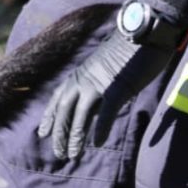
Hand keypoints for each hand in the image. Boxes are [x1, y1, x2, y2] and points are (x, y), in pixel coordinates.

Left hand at [37, 30, 171, 159]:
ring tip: (72, 154)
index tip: (42, 134)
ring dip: (74, 137)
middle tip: (59, 153)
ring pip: (79, 116)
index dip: (48, 118)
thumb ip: (93, 86)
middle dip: (59, 134)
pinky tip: (96, 143)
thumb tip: (92, 108)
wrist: (144, 32)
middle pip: (63, 112)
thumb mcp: (101, 68)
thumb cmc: (127, 51)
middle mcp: (81, 81)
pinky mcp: (116, 88)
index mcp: (77, 75)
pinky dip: (99, 129)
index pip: (56, 100)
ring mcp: (97, 85)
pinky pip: (105, 114)